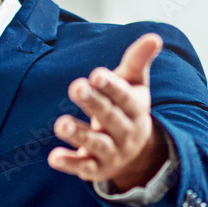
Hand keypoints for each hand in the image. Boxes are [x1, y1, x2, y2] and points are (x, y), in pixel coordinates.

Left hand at [48, 33, 167, 190]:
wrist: (135, 153)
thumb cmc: (127, 108)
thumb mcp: (134, 84)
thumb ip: (138, 61)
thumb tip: (154, 37)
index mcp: (135, 109)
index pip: (124, 97)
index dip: (112, 86)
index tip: (97, 74)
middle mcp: (126, 132)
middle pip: (110, 117)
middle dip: (94, 103)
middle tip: (76, 87)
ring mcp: (112, 152)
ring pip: (96, 143)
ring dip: (79, 134)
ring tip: (60, 125)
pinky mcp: (96, 169)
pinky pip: (83, 167)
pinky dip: (70, 164)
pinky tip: (54, 157)